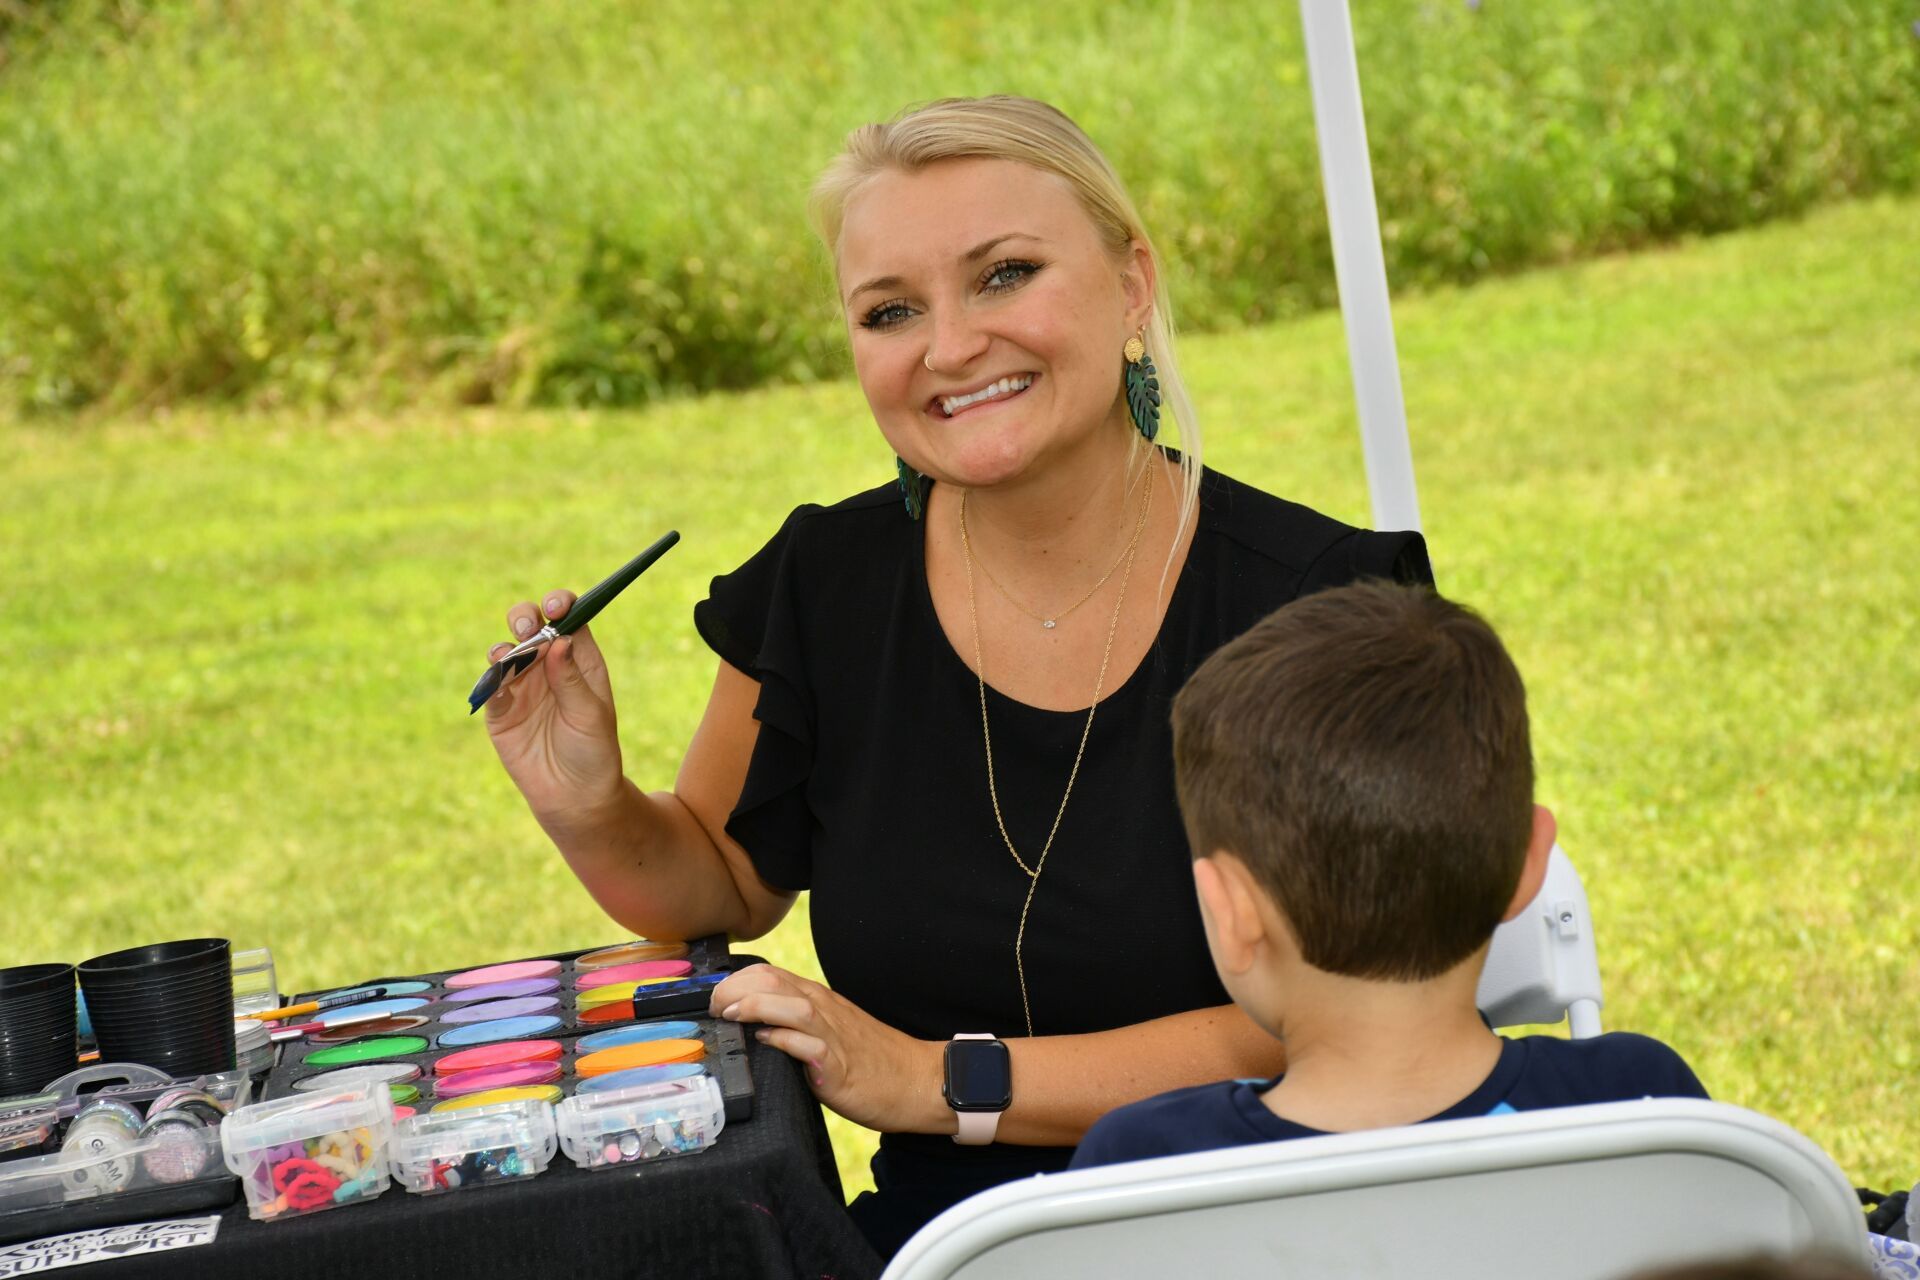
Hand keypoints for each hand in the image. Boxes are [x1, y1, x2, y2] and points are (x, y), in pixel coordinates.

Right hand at [483, 590, 625, 824]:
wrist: (574, 798)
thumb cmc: (594, 753)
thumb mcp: (590, 715)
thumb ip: (571, 679)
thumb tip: (559, 639)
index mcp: (579, 661)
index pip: (569, 619)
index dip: (560, 604)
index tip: (556, 605)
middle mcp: (548, 667)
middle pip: (531, 626)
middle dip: (524, 617)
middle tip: (526, 627)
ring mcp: (522, 686)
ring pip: (505, 650)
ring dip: (505, 646)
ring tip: (511, 659)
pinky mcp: (500, 710)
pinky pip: (490, 686)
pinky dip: (490, 679)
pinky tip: (498, 683)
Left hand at [712, 964, 939, 1133]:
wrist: (916, 1081)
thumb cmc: (869, 1061)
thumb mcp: (827, 1032)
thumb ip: (795, 1024)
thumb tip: (751, 1029)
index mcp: (817, 1000)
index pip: (768, 973)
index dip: (734, 982)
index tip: (714, 1002)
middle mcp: (823, 1009)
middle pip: (773, 980)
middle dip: (734, 991)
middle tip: (714, 1011)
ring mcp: (833, 1035)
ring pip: (791, 1004)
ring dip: (756, 1007)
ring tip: (731, 1018)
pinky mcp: (840, 1065)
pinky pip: (811, 1046)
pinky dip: (786, 1041)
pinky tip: (768, 1043)